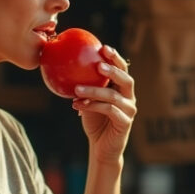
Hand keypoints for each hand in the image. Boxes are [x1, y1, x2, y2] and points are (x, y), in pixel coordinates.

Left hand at [73, 46, 135, 163]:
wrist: (101, 146)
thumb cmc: (94, 120)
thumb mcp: (87, 100)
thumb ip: (84, 85)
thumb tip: (65, 67)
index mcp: (122, 89)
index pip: (122, 69)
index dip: (115, 58)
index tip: (103, 47)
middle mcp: (129, 98)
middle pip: (126, 79)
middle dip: (113, 70)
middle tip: (98, 64)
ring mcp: (129, 111)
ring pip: (113, 96)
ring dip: (94, 91)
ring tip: (77, 89)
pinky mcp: (125, 123)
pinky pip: (109, 111)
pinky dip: (93, 106)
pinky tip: (78, 106)